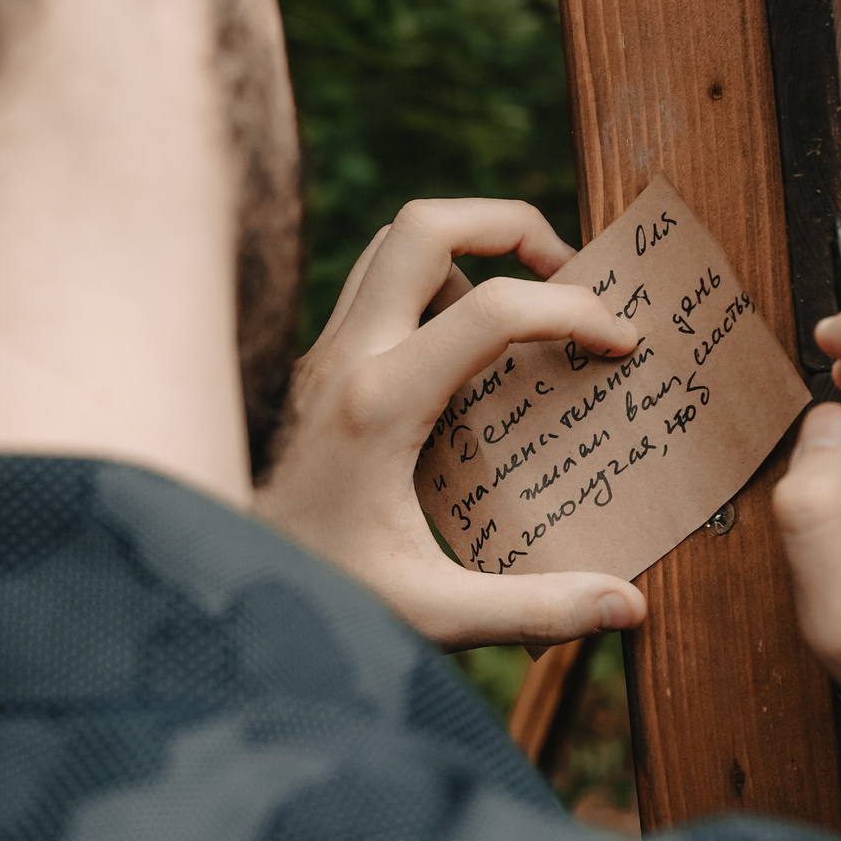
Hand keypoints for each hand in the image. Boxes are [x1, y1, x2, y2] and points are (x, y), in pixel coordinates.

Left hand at [254, 200, 651, 649]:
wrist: (212, 586)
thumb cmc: (315, 598)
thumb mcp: (432, 615)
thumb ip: (534, 611)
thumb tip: (629, 607)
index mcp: (380, 404)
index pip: (494, 309)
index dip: (576, 312)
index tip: (620, 343)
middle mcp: (344, 360)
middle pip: (425, 224)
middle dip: (509, 225)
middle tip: (564, 273)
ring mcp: (321, 357)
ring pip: (390, 246)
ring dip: (462, 252)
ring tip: (515, 310)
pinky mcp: (312, 371)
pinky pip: (374, 291)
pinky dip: (428, 292)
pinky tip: (461, 360)